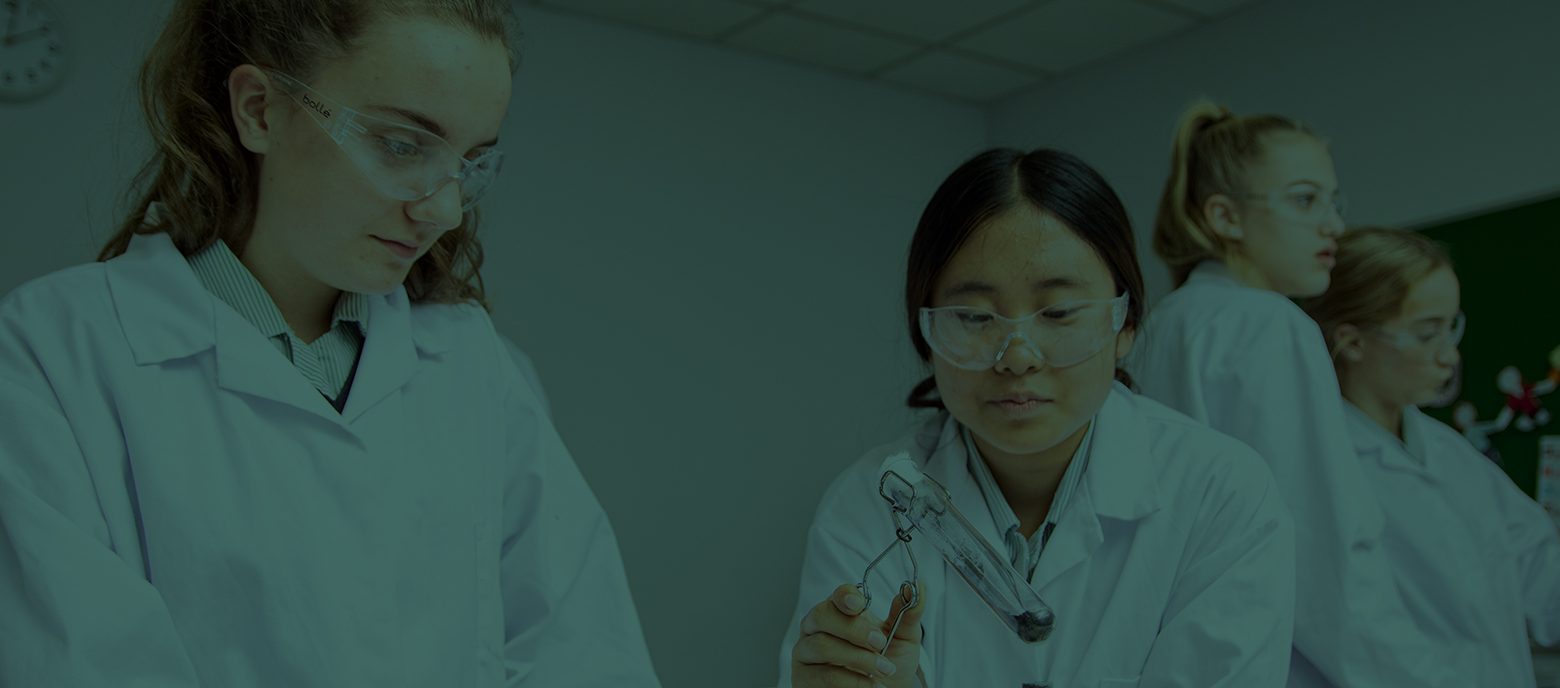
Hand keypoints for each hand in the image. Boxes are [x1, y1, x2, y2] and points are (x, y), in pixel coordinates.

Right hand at [791, 582, 926, 687]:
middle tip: (880, 644)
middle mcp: (816, 627)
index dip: (846, 596)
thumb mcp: (903, 639)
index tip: (860, 604)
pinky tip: (869, 686)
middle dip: (854, 629)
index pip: (837, 594)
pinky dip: (851, 682)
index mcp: (840, 610)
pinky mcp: (803, 678)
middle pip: (822, 615)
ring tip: (883, 670)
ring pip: (822, 646)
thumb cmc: (888, 664)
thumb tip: (917, 586)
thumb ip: (908, 613)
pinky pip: (824, 676)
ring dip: (858, 659)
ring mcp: (805, 652)